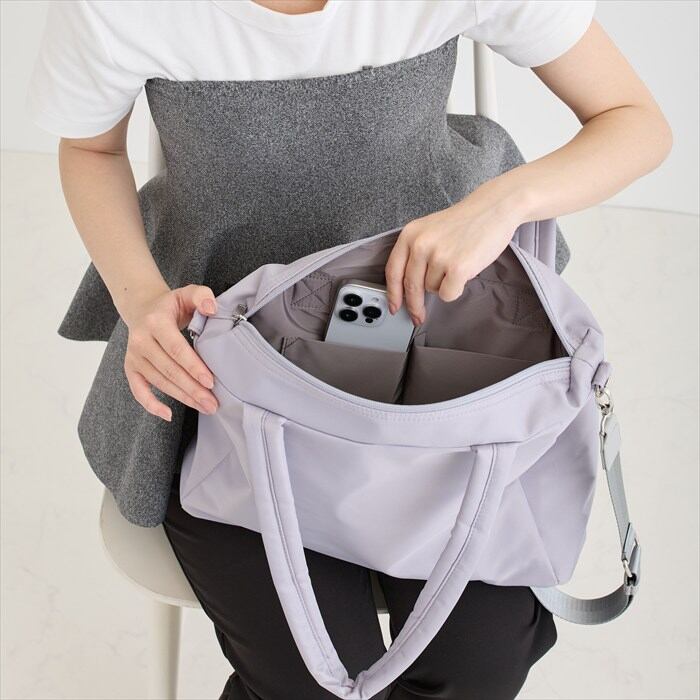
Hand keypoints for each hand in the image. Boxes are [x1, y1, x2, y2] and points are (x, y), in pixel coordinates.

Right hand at [121, 284, 219, 421]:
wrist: (143, 308)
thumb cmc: (171, 304)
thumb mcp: (188, 292)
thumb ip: (202, 295)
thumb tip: (212, 309)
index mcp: (155, 322)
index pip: (176, 349)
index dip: (193, 367)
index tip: (211, 382)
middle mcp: (141, 340)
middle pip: (169, 370)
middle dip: (192, 389)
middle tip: (213, 403)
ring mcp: (134, 356)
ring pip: (159, 382)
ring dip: (182, 398)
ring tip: (205, 407)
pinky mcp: (130, 367)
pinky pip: (138, 390)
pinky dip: (151, 405)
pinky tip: (168, 414)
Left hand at [384, 195, 522, 324]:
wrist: (493, 209)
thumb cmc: (464, 222)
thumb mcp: (429, 230)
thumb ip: (415, 253)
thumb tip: (408, 289)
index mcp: (410, 234)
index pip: (393, 271)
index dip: (393, 294)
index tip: (394, 307)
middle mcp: (420, 245)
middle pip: (411, 286)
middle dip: (414, 306)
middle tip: (419, 317)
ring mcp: (438, 256)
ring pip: (432, 290)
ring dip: (444, 285)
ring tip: (457, 264)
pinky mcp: (457, 268)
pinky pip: (448, 294)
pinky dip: (456, 289)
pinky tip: (464, 272)